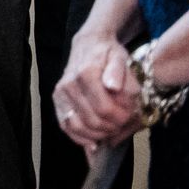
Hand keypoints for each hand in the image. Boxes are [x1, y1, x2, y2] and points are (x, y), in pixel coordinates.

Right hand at [53, 28, 143, 148]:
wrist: (88, 46)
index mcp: (86, 73)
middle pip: (92, 120)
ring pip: (78, 126)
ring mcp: (61, 94)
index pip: (104, 108)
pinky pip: (66, 126)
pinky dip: (80, 138)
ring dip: (97, 135)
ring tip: (111, 131)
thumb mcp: (120, 57)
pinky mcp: (57, 101)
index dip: (121, 118)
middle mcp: (69, 84)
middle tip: (123, 124)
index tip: (131, 116)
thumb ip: (118, 72)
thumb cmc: (107, 54)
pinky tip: (93, 143)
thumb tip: (112, 86)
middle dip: (111, 128)